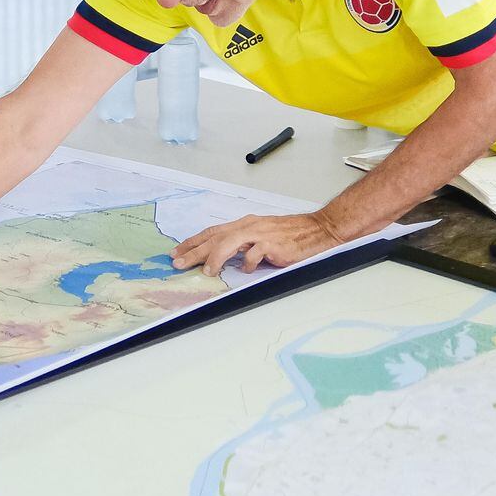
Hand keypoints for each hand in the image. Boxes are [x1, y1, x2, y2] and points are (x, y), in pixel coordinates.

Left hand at [171, 212, 344, 275]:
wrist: (317, 229)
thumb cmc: (291, 234)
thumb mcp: (262, 235)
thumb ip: (243, 245)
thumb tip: (223, 258)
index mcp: (244, 224)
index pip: (212, 232)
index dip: (193, 242)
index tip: (178, 252)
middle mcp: (249, 226)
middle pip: (215, 237)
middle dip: (194, 250)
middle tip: (178, 262)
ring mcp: (260, 234)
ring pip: (229, 242)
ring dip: (214, 257)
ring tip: (205, 271)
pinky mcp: (273, 244)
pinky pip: (254, 254)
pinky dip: (247, 263)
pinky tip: (245, 270)